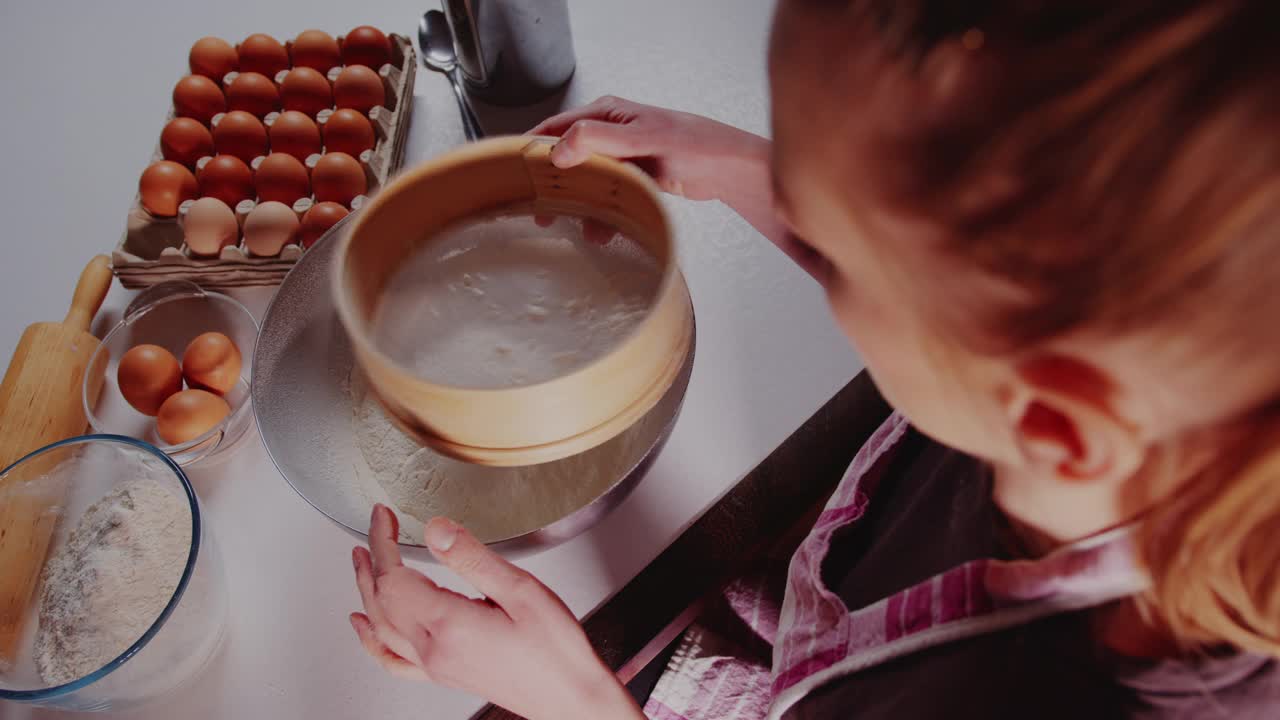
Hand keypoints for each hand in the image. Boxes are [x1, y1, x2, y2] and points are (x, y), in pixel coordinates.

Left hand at [350, 505, 643, 719]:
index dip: (383, 541)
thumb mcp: (520, 589)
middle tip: (375, 528)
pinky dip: (370, 640)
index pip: (394, 577)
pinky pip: (392, 659)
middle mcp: (434, 650)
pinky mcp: (444, 674)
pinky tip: (363, 627)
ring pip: (381, 627)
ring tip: (361, 562)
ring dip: (365, 591)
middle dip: (372, 560)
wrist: (570, 698)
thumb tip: (436, 529)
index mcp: (449, 624)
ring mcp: (436, 666)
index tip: (383, 515)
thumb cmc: (555, 650)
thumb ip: (472, 557)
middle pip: (381, 601)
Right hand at [530, 96, 801, 268]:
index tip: (516, 172)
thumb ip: (598, 141)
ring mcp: (622, 157)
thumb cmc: (693, 144)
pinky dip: (602, 214)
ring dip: (581, 205)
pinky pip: (608, 196)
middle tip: (540, 211)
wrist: (726, 168)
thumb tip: (559, 150)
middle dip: (554, 184)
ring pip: (587, 182)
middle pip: (568, 158)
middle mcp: (610, 133)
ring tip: (577, 229)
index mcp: (606, 115)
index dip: (534, 148)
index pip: (556, 127)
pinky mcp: (634, 178)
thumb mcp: (642, 139)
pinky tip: (602, 232)